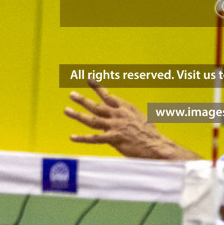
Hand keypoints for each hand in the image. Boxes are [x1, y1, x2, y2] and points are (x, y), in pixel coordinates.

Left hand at [65, 83, 184, 160]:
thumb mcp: (140, 118)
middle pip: (96, 105)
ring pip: (92, 119)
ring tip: (67, 110)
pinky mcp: (114, 139)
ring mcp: (115, 126)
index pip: (109, 96)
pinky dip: (82, 138)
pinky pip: (94, 138)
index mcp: (126, 108)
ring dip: (77, 115)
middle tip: (71, 94)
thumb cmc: (150, 134)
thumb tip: (119, 112)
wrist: (157, 145)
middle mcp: (119, 114)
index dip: (98, 88)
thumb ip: (127, 114)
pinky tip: (73, 137)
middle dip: (83, 100)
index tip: (89, 79)